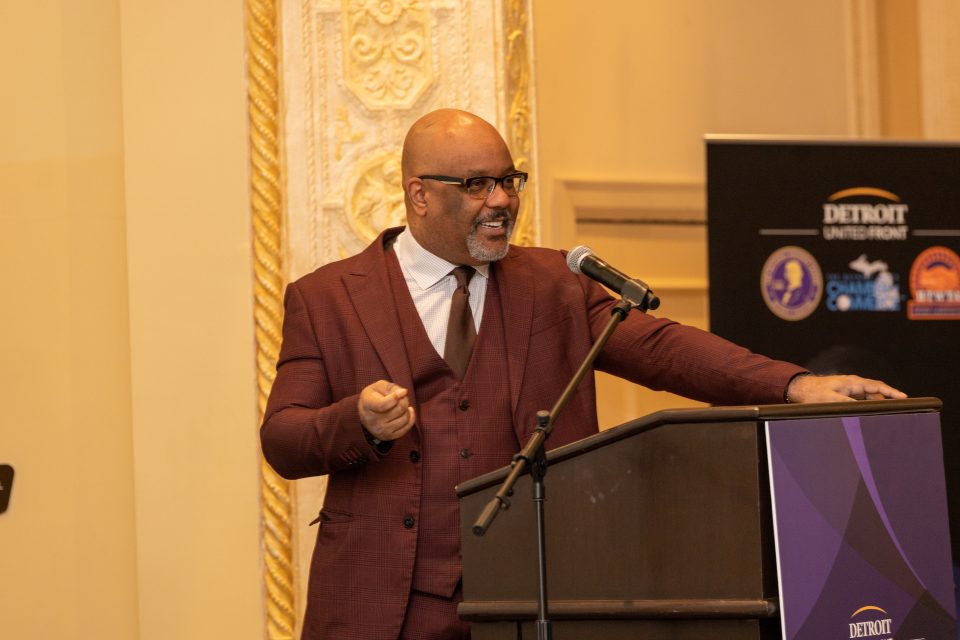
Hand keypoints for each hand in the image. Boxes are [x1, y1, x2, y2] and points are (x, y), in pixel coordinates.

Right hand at [358, 380, 415, 441]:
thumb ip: (391, 387)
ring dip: (407, 409)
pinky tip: (407, 411)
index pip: (383, 404)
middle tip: (402, 397)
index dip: (396, 397)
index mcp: (367, 404)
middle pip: (398, 409)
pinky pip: (407, 427)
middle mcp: (372, 420)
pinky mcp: (388, 436)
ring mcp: (380, 430)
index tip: (403, 391)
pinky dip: (410, 417)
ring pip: (405, 418)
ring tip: (402, 404)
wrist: (366, 414)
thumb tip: (404, 392)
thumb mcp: (379, 387)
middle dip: (404, 400)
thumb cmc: (374, 396)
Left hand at [786, 373, 906, 403]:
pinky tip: (870, 413)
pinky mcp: (846, 394)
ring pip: (869, 396)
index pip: (876, 386)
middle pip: (875, 392)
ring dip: (876, 404)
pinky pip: (862, 399)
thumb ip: (847, 403)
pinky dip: (868, 405)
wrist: (801, 389)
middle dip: (887, 399)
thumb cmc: (814, 393)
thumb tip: (862, 408)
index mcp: (852, 382)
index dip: (891, 392)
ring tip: (886, 414)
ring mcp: (850, 388)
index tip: (904, 397)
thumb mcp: (830, 400)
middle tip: (899, 409)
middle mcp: (853, 384)